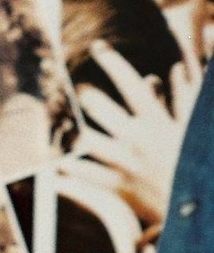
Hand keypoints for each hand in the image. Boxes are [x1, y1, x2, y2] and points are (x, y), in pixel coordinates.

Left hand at [65, 39, 200, 226]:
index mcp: (157, 120)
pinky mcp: (117, 187)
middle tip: (66, 88)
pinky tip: (52, 166)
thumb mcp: (195, 126)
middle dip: (82, 95)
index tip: (96, 46)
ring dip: (66, 131)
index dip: (113, 62)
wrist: (200, 206)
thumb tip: (175, 69)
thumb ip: (186, 97)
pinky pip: (85, 176)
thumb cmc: (197, 161)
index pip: (131, 83)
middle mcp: (137, 138)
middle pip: (99, 107)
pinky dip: (66, 172)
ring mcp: (125, 163)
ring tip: (52, 125)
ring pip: (85, 140)